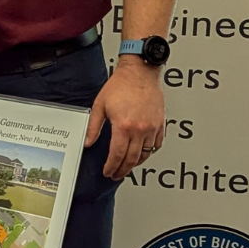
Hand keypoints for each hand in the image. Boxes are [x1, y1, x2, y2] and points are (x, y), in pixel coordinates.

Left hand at [87, 59, 165, 178]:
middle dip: (122, 170)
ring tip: (127, 167)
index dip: (111, 167)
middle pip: (132, 159)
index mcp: (124, 126)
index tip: (108, 172)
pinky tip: (142, 153)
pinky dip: (149, 152)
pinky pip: (156, 144)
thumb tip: (88, 142)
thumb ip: (93, 127)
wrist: (140, 72)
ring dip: (135, 164)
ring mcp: (152, 127)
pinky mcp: (160, 124)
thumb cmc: (121, 85)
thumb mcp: (100, 106)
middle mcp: (140, 129)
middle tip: (116, 174)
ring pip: (145, 154)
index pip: (117, 155)